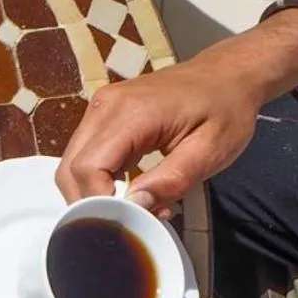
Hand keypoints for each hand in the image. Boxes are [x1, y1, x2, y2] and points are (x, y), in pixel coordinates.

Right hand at [54, 54, 263, 212]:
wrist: (227, 74)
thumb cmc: (226, 110)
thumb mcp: (211, 151)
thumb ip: (171, 181)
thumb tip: (134, 206)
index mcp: (132, 113)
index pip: (88, 167)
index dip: (98, 202)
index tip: (125, 223)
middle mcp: (105, 106)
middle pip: (70, 167)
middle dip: (89, 202)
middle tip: (125, 222)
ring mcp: (100, 106)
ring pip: (71, 162)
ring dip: (91, 191)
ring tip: (129, 206)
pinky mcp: (103, 112)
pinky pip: (84, 152)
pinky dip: (96, 177)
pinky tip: (124, 187)